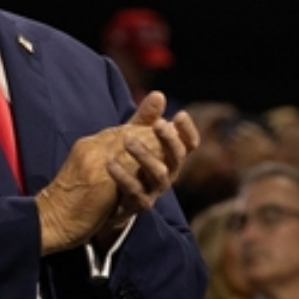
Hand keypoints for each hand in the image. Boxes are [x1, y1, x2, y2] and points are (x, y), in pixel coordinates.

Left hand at [108, 92, 199, 214]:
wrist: (112, 203)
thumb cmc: (130, 164)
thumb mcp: (137, 138)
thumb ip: (146, 117)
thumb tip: (158, 94)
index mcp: (170, 157)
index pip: (188, 144)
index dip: (188, 131)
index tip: (180, 115)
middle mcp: (168, 174)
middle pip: (177, 157)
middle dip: (169, 140)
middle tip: (158, 124)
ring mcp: (154, 190)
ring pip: (158, 174)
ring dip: (145, 156)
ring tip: (127, 140)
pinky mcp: (138, 204)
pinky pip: (134, 191)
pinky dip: (123, 176)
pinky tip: (110, 162)